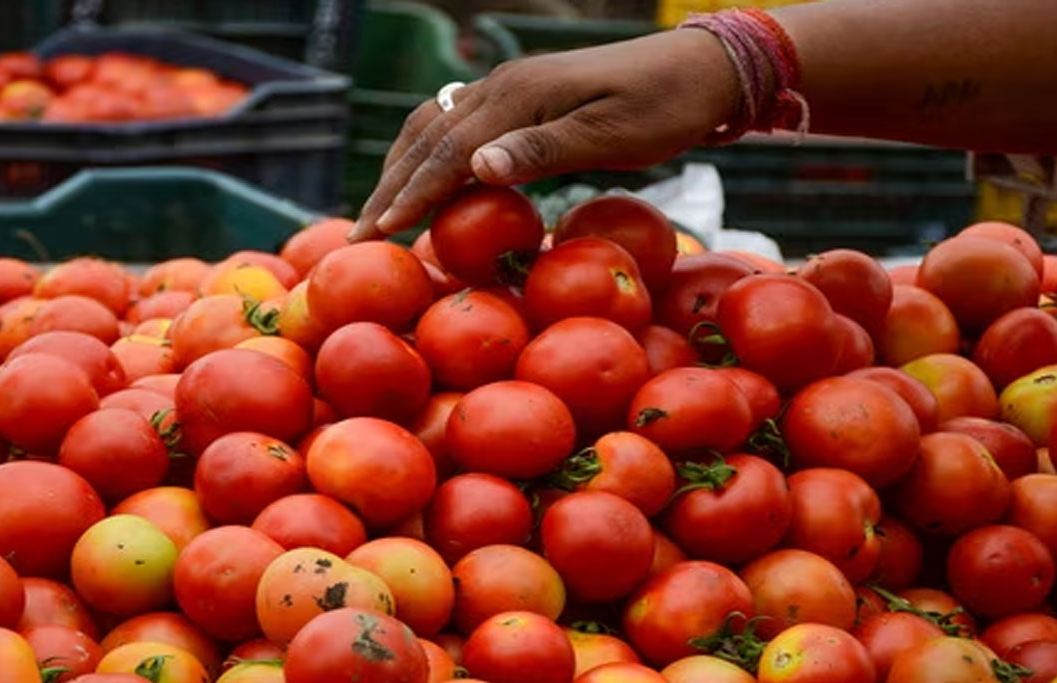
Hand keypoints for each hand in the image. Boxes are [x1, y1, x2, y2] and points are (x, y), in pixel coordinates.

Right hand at [348, 29, 740, 240]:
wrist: (697, 71)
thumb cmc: (663, 111)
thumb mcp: (611, 137)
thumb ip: (542, 151)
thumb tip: (475, 168)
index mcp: (518, 96)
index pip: (448, 152)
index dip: (411, 195)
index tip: (380, 235)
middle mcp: (502, 87)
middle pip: (427, 138)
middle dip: (390, 188)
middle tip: (359, 237)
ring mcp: (508, 89)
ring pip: (434, 128)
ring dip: (401, 170)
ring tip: (380, 215)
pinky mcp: (520, 98)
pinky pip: (456, 126)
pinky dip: (428, 157)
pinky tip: (424, 184)